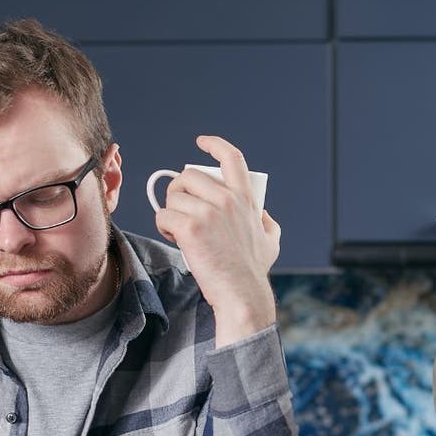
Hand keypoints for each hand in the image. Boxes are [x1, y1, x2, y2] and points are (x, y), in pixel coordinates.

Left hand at [154, 135, 279, 346]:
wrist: (241, 293)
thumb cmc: (253, 270)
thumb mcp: (271, 240)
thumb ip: (267, 222)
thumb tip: (262, 213)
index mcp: (245, 199)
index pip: (231, 158)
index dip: (214, 145)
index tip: (202, 142)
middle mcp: (227, 200)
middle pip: (189, 176)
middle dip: (179, 190)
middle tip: (181, 210)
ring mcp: (208, 213)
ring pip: (173, 196)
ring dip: (170, 211)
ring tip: (178, 229)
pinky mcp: (190, 229)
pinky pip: (163, 215)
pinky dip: (163, 226)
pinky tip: (173, 237)